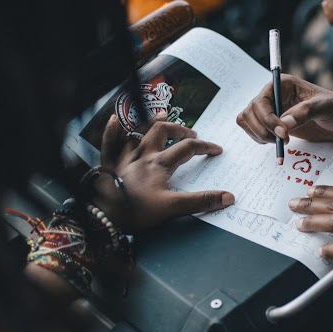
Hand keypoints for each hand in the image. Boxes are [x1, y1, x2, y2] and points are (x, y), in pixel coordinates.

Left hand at [92, 114, 234, 230]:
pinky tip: (113, 119)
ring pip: (138, 131)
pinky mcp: (108, 165)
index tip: (216, 150)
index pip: (187, 148)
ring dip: (150, 121)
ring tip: (162, 114)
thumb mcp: (173, 208)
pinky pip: (109, 142)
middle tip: (191, 134)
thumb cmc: (137, 212)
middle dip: (179, 130)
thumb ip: (201, 202)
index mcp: (160, 164)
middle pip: (163, 132)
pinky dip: (112, 130)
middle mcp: (142, 155)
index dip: (205, 147)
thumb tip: (228, 197)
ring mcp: (124, 158)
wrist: (104, 217)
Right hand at [237, 74, 332, 143]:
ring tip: (281, 142)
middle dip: (262, 129)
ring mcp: (272, 110)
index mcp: (283, 85)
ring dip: (259, 135)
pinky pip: (254, 131)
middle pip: (249, 112)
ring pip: (247, 122)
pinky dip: (261, 140)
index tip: (282, 134)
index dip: (267, 119)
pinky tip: (279, 145)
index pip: (261, 101)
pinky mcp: (273, 124)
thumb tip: (284, 125)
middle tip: (282, 140)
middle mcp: (273, 96)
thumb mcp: (325, 107)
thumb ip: (305, 113)